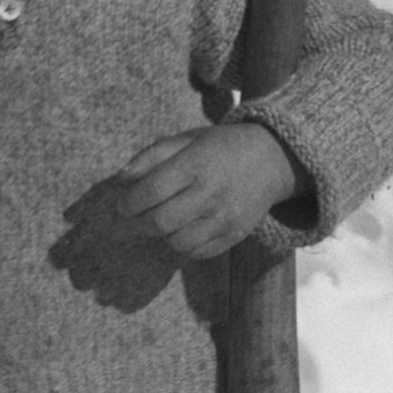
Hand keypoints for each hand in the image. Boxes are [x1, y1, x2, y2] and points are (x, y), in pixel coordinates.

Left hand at [91, 122, 302, 262]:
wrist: (272, 160)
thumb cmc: (221, 147)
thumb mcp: (188, 140)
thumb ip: (152, 156)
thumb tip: (120, 179)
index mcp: (196, 164)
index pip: (151, 191)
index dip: (129, 203)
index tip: (120, 207)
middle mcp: (211, 193)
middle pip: (159, 222)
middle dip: (136, 225)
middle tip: (127, 224)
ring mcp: (224, 218)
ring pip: (176, 242)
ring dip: (160, 236)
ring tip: (159, 224)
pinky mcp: (234, 235)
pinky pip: (197, 252)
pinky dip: (182, 246)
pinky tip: (181, 231)